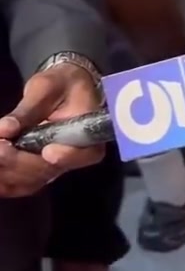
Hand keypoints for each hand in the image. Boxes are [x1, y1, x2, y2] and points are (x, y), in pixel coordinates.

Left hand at [0, 62, 103, 196]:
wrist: (63, 89)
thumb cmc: (61, 84)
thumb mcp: (47, 87)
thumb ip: (28, 108)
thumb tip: (5, 128)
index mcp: (89, 137)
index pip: (82, 155)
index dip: (65, 156)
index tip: (47, 151)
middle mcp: (74, 159)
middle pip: (46, 172)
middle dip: (16, 161)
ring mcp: (53, 169)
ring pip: (27, 183)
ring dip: (4, 171)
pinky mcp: (36, 173)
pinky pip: (16, 186)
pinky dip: (1, 179)